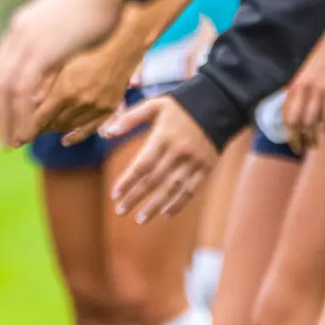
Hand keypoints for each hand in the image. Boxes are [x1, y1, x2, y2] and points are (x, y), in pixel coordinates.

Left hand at [0, 0, 125, 147]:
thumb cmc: (96, 4)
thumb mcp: (62, 23)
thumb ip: (48, 41)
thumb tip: (48, 64)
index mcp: (20, 26)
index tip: (3, 118)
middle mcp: (18, 34)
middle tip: (4, 139)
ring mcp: (28, 42)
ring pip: (8, 90)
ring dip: (10, 119)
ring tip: (14, 142)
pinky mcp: (43, 52)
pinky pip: (24, 90)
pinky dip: (24, 114)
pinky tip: (27, 131)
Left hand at [103, 95, 217, 222]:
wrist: (218, 105)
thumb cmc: (179, 106)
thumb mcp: (153, 105)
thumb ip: (129, 119)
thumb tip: (106, 133)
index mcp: (163, 137)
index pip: (142, 164)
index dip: (128, 181)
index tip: (115, 195)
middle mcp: (178, 152)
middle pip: (154, 180)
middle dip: (136, 197)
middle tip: (120, 211)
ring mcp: (194, 162)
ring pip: (172, 189)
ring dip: (155, 206)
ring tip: (140, 219)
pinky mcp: (206, 168)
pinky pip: (191, 190)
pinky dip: (178, 203)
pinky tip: (165, 213)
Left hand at [283, 34, 324, 152]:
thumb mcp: (306, 76)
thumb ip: (300, 93)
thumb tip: (293, 112)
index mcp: (296, 86)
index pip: (288, 117)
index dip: (289, 134)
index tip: (294, 144)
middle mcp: (306, 91)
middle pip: (300, 124)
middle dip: (301, 139)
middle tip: (305, 148)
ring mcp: (322, 94)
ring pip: (316, 124)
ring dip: (315, 137)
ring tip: (316, 144)